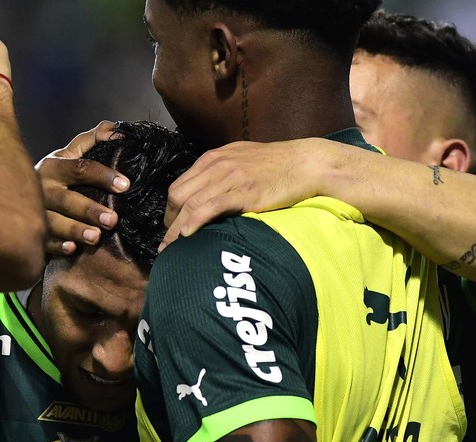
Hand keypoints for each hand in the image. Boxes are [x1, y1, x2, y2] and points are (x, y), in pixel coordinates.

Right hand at [36, 121, 129, 254]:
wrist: (21, 192)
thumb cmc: (58, 174)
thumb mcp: (72, 153)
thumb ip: (94, 140)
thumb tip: (116, 131)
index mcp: (53, 166)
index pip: (80, 168)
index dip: (103, 176)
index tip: (125, 185)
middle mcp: (41, 188)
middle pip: (66, 199)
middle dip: (89, 209)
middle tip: (113, 220)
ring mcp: (35, 211)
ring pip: (53, 222)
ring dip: (74, 229)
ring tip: (96, 237)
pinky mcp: (32, 232)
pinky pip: (43, 241)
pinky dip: (57, 245)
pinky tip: (72, 249)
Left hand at [160, 138, 329, 250]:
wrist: (306, 163)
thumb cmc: (277, 165)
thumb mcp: (241, 159)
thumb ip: (220, 171)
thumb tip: (205, 191)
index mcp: (213, 159)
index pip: (179, 185)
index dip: (170, 210)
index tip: (170, 227)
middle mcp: (217, 166)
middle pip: (178, 196)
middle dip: (169, 222)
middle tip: (169, 242)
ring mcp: (230, 178)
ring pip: (191, 204)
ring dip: (175, 230)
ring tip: (169, 249)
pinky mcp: (244, 192)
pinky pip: (211, 207)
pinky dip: (195, 222)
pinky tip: (187, 236)